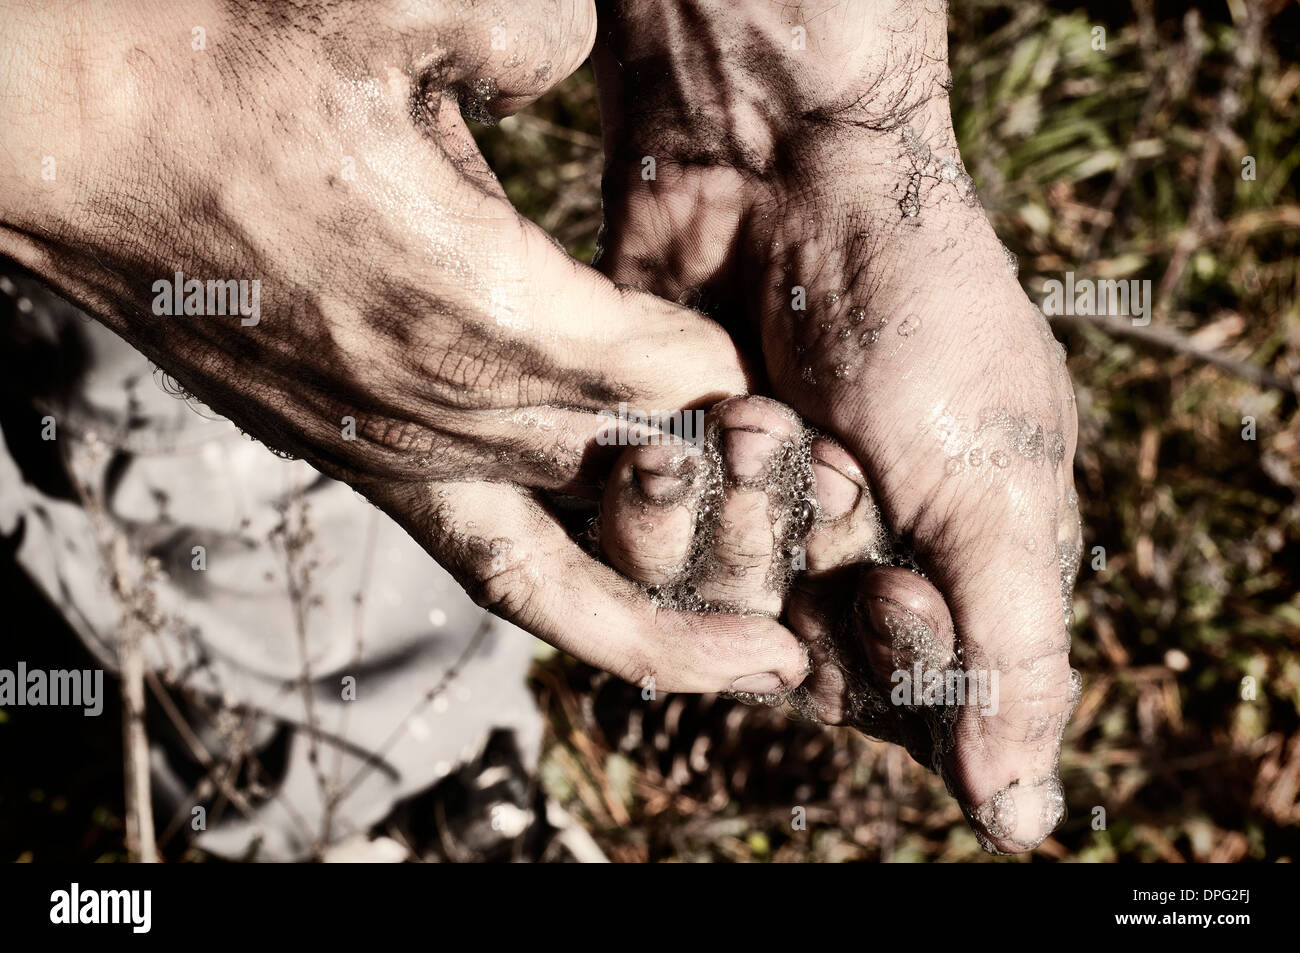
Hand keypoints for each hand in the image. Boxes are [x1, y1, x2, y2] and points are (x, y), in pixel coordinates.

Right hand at [0, 0, 809, 693]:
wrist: (55, 142)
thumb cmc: (197, 65)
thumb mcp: (368, 5)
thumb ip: (512, 29)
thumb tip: (574, 52)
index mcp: (468, 298)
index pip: (658, 367)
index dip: (715, 364)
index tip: (740, 357)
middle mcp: (442, 401)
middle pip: (631, 466)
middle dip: (719, 479)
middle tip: (808, 511)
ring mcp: (397, 449)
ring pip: (577, 546)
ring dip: (675, 600)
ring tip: (767, 665)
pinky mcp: (357, 465)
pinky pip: (494, 576)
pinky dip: (579, 624)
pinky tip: (643, 654)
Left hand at [593, 0, 1081, 850]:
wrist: (790, 172)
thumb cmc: (921, 315)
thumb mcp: (995, 481)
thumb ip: (1012, 650)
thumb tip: (1025, 823)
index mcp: (946, 571)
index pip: (906, 701)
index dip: (887, 654)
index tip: (888, 579)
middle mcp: (839, 560)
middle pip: (789, 656)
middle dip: (804, 555)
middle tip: (832, 457)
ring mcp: (741, 520)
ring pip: (699, 608)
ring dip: (730, 514)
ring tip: (758, 415)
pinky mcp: (660, 480)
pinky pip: (630, 552)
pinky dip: (660, 490)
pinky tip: (691, 416)